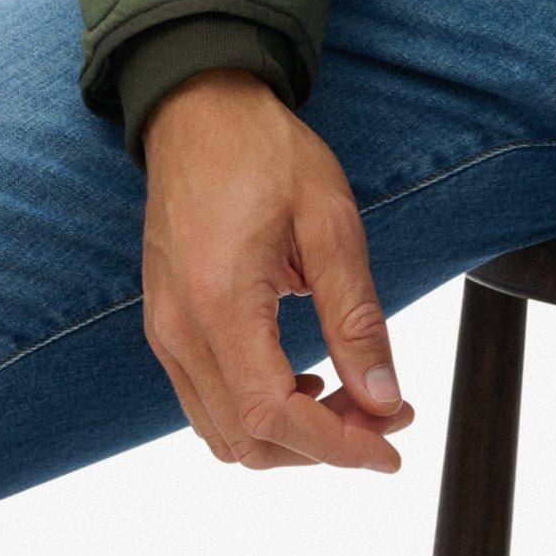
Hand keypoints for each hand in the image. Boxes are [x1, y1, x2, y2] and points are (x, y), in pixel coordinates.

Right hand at [138, 69, 412, 473]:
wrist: (199, 108)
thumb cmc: (263, 152)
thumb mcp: (330, 221)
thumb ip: (355, 317)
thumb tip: (383, 399)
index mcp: (219, 303)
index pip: (274, 418)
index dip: (338, 447)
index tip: (390, 447)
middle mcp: (179, 329)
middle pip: (248, 441)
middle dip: (323, 444)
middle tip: (384, 411)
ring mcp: (165, 330)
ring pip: (223, 434)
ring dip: (291, 436)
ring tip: (348, 398)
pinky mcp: (166, 324)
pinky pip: (206, 402)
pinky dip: (257, 413)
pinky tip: (301, 379)